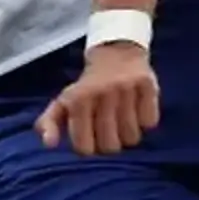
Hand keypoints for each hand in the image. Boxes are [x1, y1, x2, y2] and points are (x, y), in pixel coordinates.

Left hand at [35, 42, 159, 154]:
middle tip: (107, 129)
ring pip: (132, 138)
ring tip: (122, 120)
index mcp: (78, 100)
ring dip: (127, 134)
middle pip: (110, 147)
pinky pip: (149, 122)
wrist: (115, 51)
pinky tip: (136, 110)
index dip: (87, 147)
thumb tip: (48, 144)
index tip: (89, 136)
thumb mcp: (64, 101)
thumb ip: (49, 122)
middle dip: (108, 143)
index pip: (85, 148)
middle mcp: (102, 93)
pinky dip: (145, 121)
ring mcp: (126, 89)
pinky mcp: (147, 85)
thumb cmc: (87, 86)